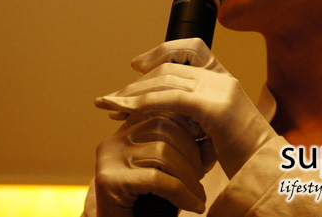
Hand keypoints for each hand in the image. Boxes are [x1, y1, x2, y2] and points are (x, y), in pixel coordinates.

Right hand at [92, 114, 211, 215]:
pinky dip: (182, 193)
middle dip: (191, 150)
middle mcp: (114, 140)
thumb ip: (188, 153)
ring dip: (189, 175)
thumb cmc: (150, 204)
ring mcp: (109, 159)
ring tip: (199, 194)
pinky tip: (195, 206)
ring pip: (162, 152)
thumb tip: (212, 141)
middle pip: (163, 128)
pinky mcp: (109, 181)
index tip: (208, 143)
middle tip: (202, 176)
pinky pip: (157, 179)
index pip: (163, 115)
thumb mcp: (171, 172)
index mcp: (127, 132)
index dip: (188, 128)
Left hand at [95, 38, 277, 178]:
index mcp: (224, 79)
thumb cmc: (240, 156)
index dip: (161, 50)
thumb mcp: (215, 127)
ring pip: (166, 80)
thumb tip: (159, 112)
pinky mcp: (215, 110)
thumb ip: (193, 114)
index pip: (191, 47)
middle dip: (136, 83)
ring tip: (109, 106)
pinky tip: (126, 112)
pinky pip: (172, 99)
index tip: (136, 65)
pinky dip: (145, 103)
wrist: (266, 172)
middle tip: (110, 99)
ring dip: (132, 93)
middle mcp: (222, 79)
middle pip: (169, 67)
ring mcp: (220, 91)